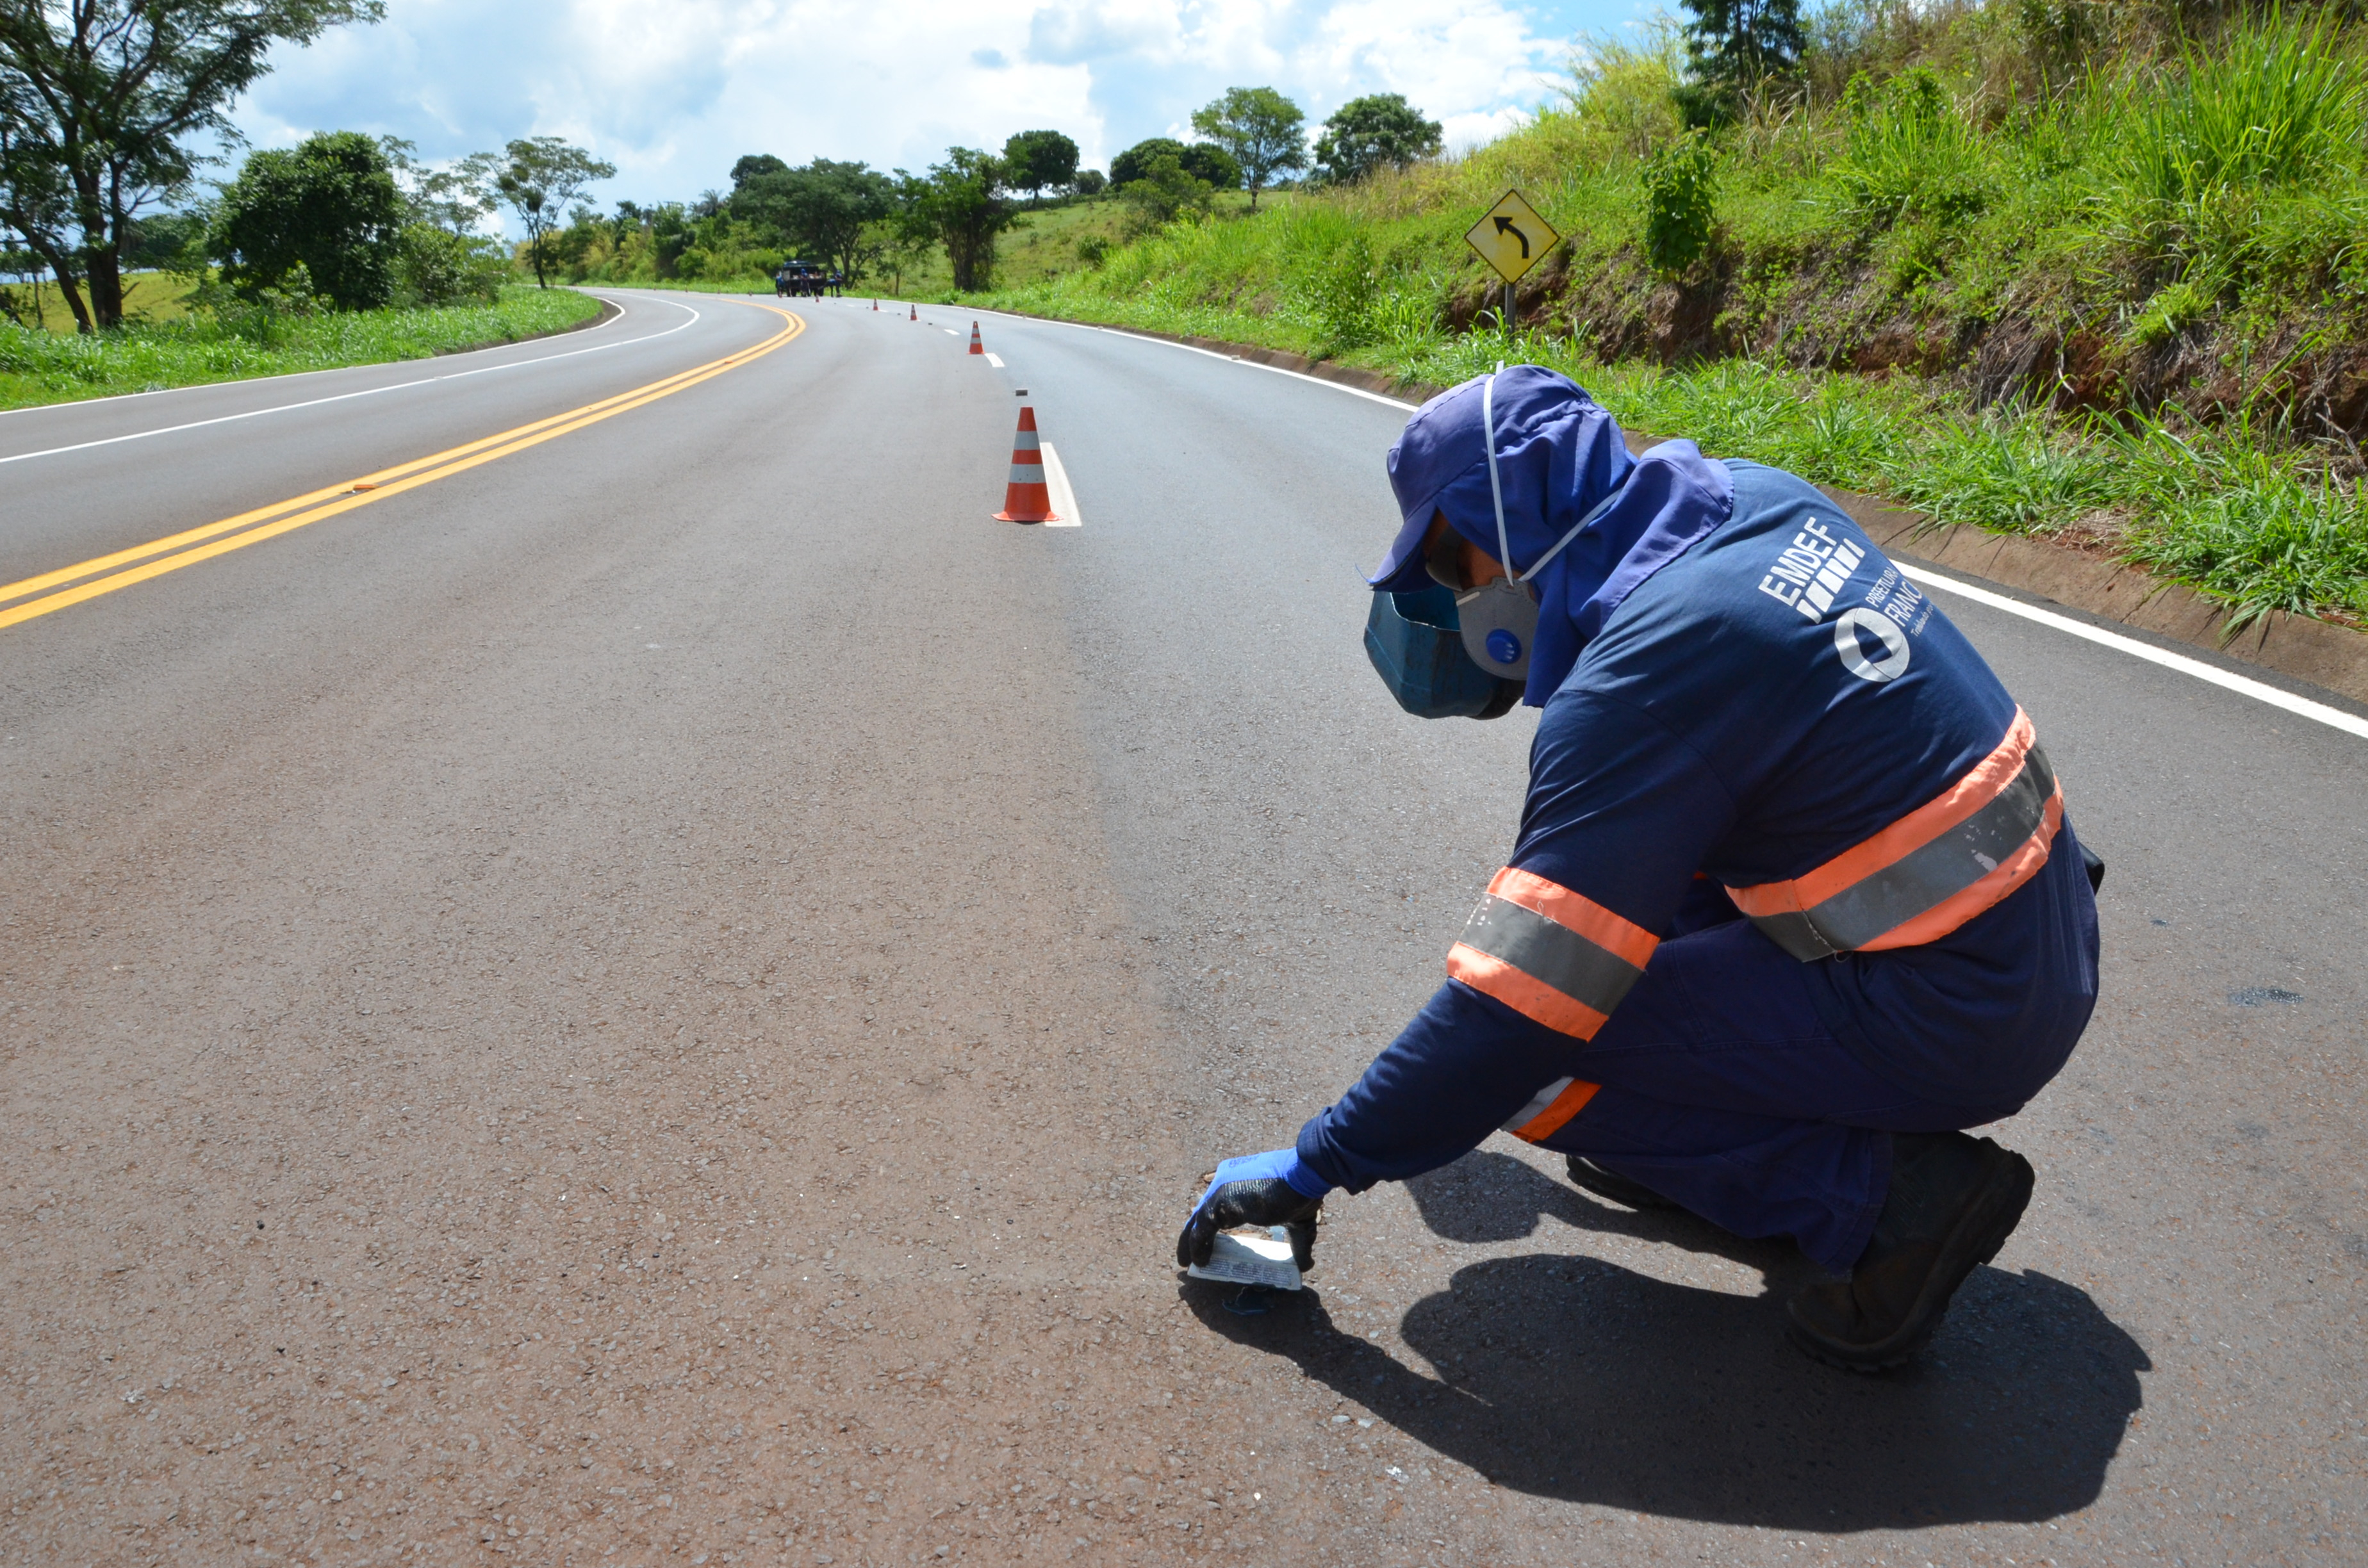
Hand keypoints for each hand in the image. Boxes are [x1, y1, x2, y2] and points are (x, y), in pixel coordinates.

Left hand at [1176, 1149, 1327, 1272]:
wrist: (1303, 1174)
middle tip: (1197, 1256)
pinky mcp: (1219, 1200)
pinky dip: (1197, 1246)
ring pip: (1198, 1220)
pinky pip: (1200, 1228)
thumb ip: (1297, 1243)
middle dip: (1197, 1234)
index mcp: (1241, 1181)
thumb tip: (1306, 1265)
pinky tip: (1200, 1261)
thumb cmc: (1302, 1192)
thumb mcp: (1298, 1222)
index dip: (1214, 1225)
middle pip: (1204, 1212)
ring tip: (1189, 1263)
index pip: (1220, 1205)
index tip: (1214, 1245)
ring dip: (1191, 1243)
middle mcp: (1225, 1181)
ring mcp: (1220, 1189)